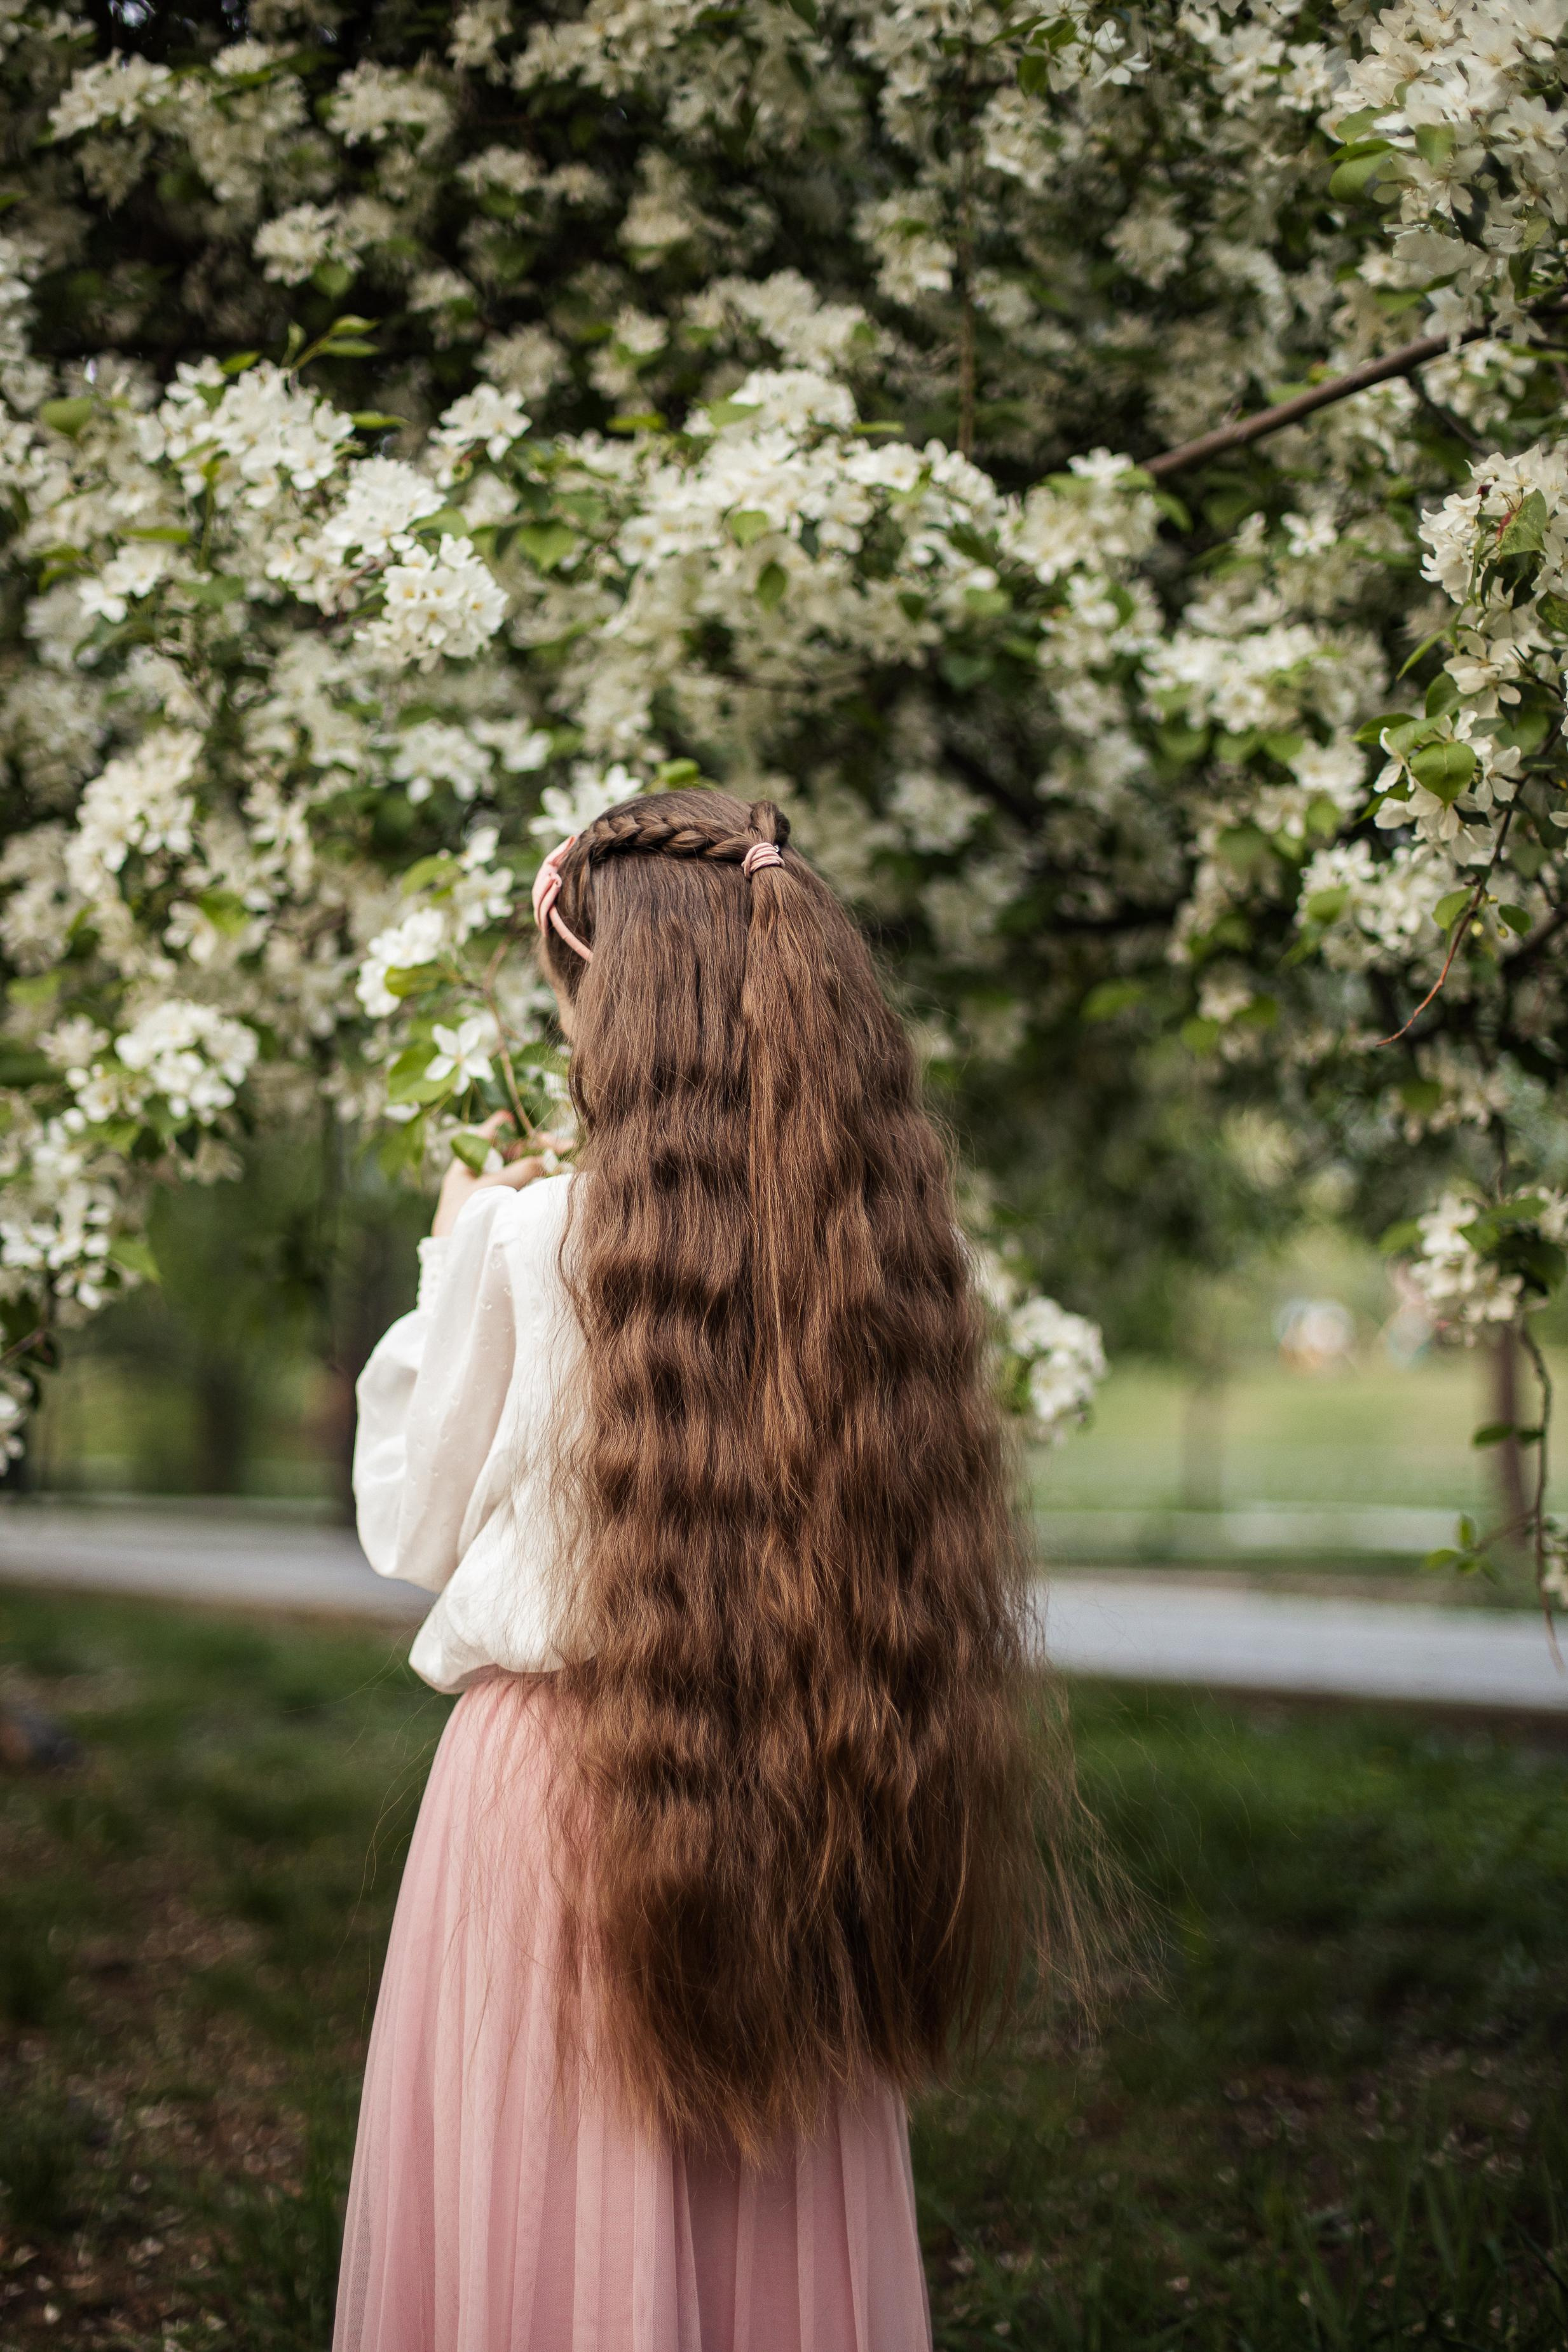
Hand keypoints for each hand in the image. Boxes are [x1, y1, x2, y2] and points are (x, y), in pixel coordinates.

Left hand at [431, 1113, 568, 1237]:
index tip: (518, 1118)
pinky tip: (555, 1174)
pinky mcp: (503, 1204)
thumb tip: (546, 1158)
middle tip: (562, 1144)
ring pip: (519, 1168)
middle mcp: (479, 1173)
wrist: (453, 1254)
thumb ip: (518, 1171)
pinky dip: (538, 1179)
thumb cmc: (463, 1216)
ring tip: (564, 1158)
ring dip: (540, 1162)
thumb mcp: (490, 1187)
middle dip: (534, 1145)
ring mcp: (491, 1189)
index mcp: (466, 1163)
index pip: (485, 1135)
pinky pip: (522, 1185)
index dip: (503, 1125)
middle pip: (509, 1151)